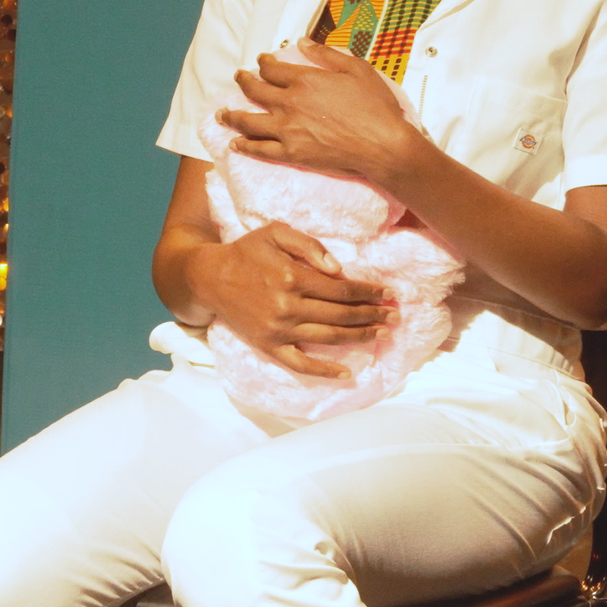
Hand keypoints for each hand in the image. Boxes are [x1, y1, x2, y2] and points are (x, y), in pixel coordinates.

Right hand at [187, 221, 393, 378]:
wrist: (210, 278)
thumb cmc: (246, 252)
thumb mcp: (276, 233)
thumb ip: (308, 246)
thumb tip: (339, 269)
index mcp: (292, 278)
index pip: (342, 290)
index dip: (369, 292)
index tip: (390, 293)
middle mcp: (288, 307)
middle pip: (341, 315)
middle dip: (372, 315)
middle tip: (395, 316)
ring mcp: (279, 330)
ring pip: (328, 338)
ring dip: (360, 337)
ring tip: (383, 334)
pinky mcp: (269, 346)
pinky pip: (301, 364)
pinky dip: (324, 371)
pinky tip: (347, 373)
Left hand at [220, 41, 421, 180]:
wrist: (382, 145)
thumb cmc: (375, 106)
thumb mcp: (356, 69)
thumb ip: (326, 55)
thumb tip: (301, 43)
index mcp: (305, 80)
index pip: (273, 70)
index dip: (264, 64)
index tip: (261, 62)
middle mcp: (290, 103)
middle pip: (255, 91)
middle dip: (243, 82)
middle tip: (238, 78)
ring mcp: (287, 130)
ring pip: (249, 121)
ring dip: (231, 116)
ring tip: (221, 114)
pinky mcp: (291, 154)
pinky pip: (260, 150)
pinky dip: (245, 146)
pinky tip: (236, 143)